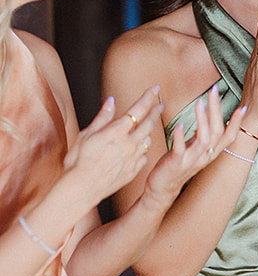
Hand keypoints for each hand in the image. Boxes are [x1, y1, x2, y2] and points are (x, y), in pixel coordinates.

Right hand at [63, 84, 161, 209]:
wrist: (82, 187)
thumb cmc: (79, 160)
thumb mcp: (86, 135)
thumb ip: (102, 118)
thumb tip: (111, 101)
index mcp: (116, 132)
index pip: (137, 109)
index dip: (148, 97)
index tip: (156, 88)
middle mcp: (129, 144)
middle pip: (148, 124)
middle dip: (155, 112)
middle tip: (161, 104)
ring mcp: (133, 158)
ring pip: (148, 140)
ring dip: (150, 130)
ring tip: (150, 125)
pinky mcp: (134, 171)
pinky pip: (144, 156)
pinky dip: (143, 149)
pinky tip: (141, 147)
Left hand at [142, 86, 248, 203]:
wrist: (162, 189)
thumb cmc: (177, 165)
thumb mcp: (194, 148)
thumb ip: (202, 134)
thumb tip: (209, 114)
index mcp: (211, 153)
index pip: (229, 136)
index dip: (237, 123)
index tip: (243, 107)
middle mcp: (205, 157)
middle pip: (218, 133)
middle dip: (217, 111)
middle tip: (214, 91)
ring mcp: (191, 161)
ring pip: (204, 140)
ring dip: (203, 121)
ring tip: (200, 103)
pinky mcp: (176, 164)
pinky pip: (181, 150)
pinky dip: (180, 136)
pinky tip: (180, 124)